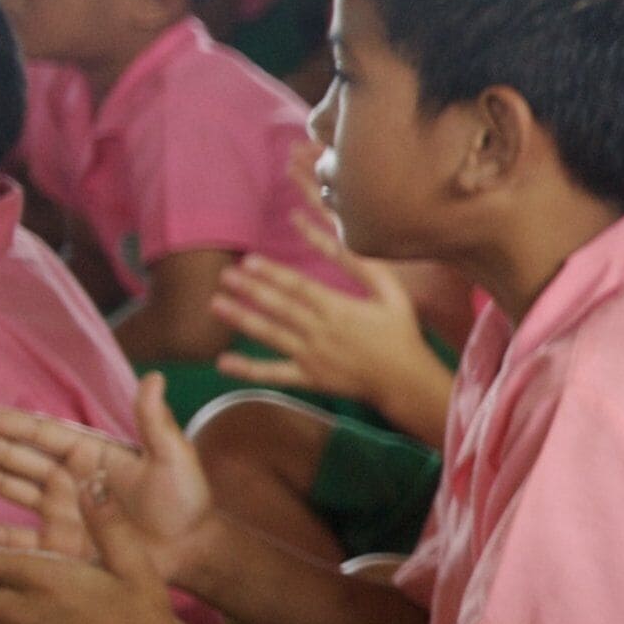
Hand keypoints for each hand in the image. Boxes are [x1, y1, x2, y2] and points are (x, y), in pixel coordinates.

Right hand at [0, 373, 219, 584]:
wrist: (194, 550)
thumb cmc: (188, 501)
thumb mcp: (174, 458)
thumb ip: (155, 422)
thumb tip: (154, 377)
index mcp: (89, 452)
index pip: (37, 432)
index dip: (3, 423)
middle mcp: (66, 478)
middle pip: (9, 454)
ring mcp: (57, 510)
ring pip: (3, 485)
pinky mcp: (56, 545)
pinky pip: (9, 537)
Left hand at [214, 204, 447, 420]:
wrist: (406, 381)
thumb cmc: (401, 333)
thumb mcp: (393, 294)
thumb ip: (365, 269)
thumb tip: (341, 242)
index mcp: (340, 309)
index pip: (299, 287)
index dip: (272, 273)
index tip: (250, 260)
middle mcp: (320, 332)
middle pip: (280, 307)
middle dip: (250, 290)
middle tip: (224, 275)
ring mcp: (312, 357)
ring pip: (271, 335)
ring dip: (242, 319)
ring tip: (217, 304)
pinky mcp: (309, 378)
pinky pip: (274, 374)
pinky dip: (248, 370)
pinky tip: (223, 362)